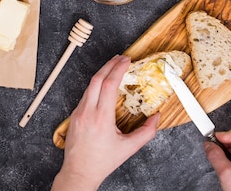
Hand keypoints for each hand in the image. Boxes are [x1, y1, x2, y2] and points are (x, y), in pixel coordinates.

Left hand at [52, 55, 159, 190]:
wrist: (79, 172)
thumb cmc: (102, 162)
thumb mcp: (129, 148)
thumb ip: (147, 132)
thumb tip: (156, 118)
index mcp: (102, 118)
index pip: (109, 85)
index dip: (119, 69)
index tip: (126, 60)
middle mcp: (88, 112)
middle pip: (97, 79)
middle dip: (109, 65)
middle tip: (121, 58)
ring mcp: (78, 113)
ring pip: (89, 86)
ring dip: (101, 74)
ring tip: (113, 67)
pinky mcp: (74, 116)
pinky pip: (85, 95)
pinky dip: (95, 86)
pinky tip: (103, 85)